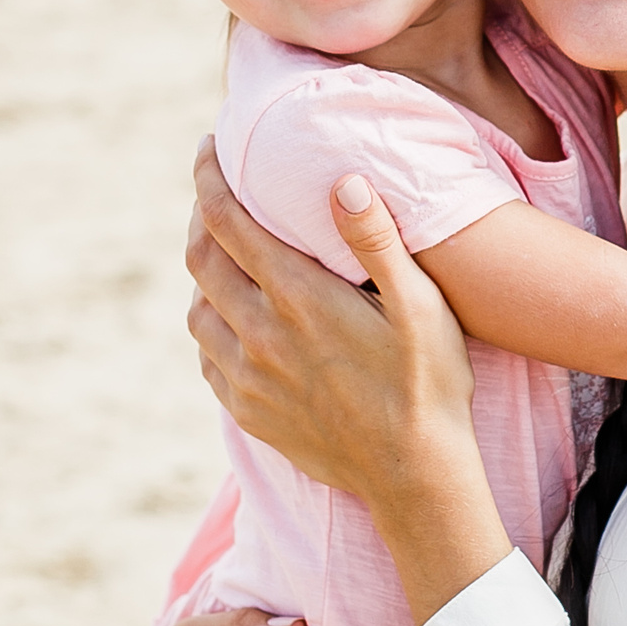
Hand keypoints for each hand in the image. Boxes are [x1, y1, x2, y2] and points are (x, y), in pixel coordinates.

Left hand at [185, 143, 509, 619]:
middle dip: (202, 218)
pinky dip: (211, 326)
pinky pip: (208, 358)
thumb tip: (343, 181)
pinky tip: (235, 321)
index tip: (210, 149)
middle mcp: (260, 336)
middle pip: (201, 261)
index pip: (228, 222)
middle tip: (218, 195)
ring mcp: (248, 379)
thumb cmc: (430, 384)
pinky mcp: (248, 412)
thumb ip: (378, 241)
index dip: (210, 179)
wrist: (415, 476)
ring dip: (204, 275)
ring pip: (196, 311)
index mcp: (299, 300)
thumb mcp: (421, 306)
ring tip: (226, 257)